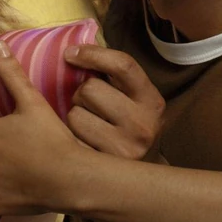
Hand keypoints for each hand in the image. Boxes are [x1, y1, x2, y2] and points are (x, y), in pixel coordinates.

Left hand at [64, 45, 163, 159]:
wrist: (143, 171)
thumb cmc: (129, 122)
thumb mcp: (133, 97)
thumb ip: (113, 73)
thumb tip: (72, 51)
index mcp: (152, 100)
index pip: (122, 65)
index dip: (92, 54)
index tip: (70, 53)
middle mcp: (143, 125)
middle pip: (89, 90)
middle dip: (82, 94)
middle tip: (91, 105)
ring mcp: (125, 149)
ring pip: (75, 115)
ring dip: (75, 117)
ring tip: (89, 125)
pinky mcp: (103, 166)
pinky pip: (70, 139)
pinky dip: (71, 138)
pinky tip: (84, 142)